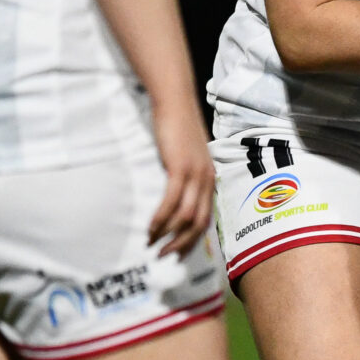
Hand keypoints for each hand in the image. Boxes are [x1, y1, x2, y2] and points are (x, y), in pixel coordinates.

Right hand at [147, 98, 214, 254]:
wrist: (175, 103)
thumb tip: (175, 194)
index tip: (177, 253)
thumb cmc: (177, 128)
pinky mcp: (180, 168)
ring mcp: (195, 175)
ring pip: (185, 216)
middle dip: (181, 245)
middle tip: (163, 256)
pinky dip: (160, 218)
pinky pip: (171, 201)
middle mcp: (207, 180)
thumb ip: (186, 175)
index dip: (192, 240)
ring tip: (151, 243)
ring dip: (167, 234)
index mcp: (209, 179)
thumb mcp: (186, 156)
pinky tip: (150, 226)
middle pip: (198, 224)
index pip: (205, 219)